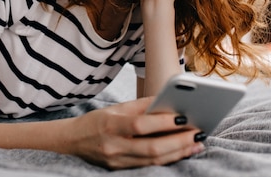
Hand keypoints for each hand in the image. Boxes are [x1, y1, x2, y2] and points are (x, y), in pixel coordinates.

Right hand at [69, 97, 204, 168]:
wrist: (72, 141)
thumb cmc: (96, 121)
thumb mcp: (116, 108)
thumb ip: (141, 106)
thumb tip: (169, 101)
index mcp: (110, 125)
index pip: (140, 125)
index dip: (163, 122)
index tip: (184, 116)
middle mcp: (113, 146)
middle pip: (151, 148)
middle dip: (178, 141)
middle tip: (198, 133)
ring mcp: (117, 161)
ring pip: (153, 160)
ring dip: (178, 152)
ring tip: (196, 143)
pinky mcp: (121, 170)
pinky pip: (149, 166)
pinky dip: (168, 159)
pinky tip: (182, 152)